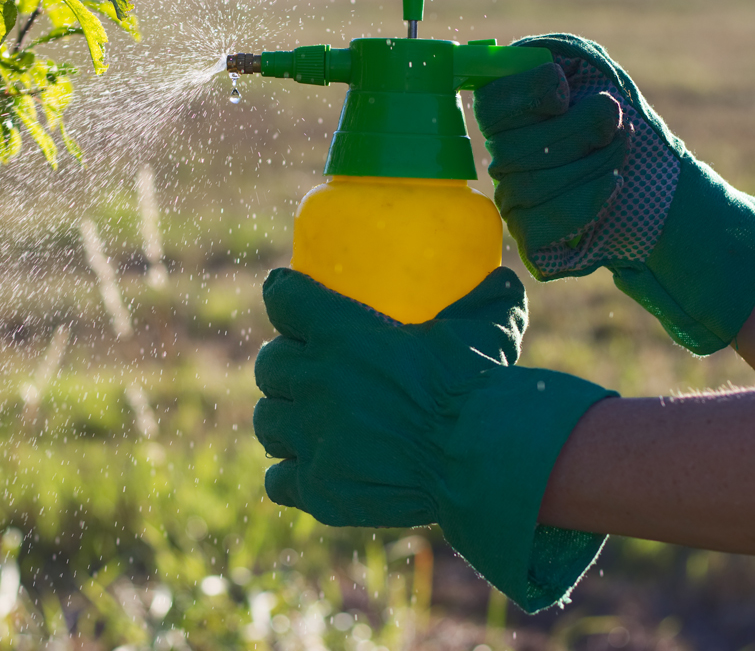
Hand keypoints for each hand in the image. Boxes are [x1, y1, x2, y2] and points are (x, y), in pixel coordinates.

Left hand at [254, 266, 614, 611]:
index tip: (288, 300)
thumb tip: (503, 281)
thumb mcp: (486, 327)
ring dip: (282, 418)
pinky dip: (290, 475)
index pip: (282, 299)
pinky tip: (310, 472)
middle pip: (269, 364)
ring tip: (303, 423)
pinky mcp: (318, 487)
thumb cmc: (480, 385)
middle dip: (284, 366)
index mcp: (339, 332)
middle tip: (306, 373)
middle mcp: (314, 380)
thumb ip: (486, 300)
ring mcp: (311, 436)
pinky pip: (277, 479)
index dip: (284, 297)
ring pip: (266, 420)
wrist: (481, 457)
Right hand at [474, 34, 754, 354]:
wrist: (658, 177)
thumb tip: (525, 63)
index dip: (529, 98)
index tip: (565, 93)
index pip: (489, 105)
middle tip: (615, 122)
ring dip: (591, 163)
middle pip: (512, 147)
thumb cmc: (620, 119)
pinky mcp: (530, 238)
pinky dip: (582, 202)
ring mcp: (511, 200)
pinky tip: (611, 186)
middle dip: (579, 130)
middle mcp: (500, 158)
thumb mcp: (591, 70)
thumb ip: (553, 57)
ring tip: (621, 151)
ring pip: (528, 185)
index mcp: (507, 114)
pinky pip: (537, 225)